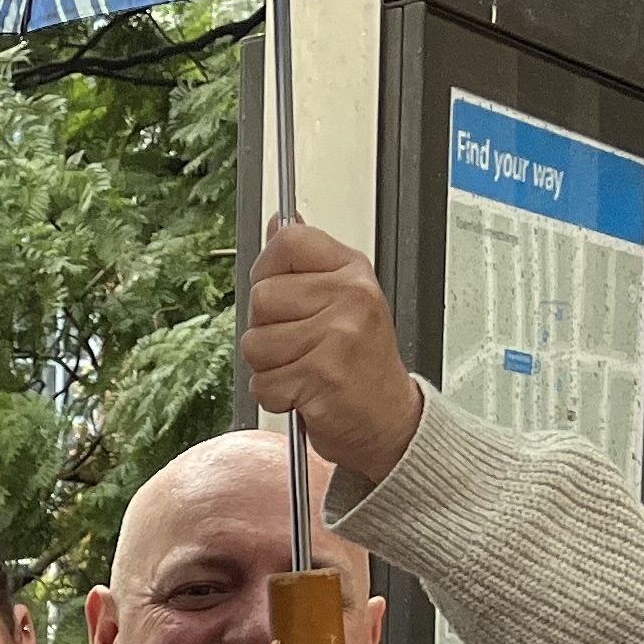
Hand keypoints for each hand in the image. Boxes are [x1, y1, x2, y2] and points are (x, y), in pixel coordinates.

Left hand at [239, 217, 424, 486]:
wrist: (389, 420)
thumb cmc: (360, 365)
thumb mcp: (343, 301)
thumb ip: (306, 264)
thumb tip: (278, 223)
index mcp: (352, 272)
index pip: (288, 242)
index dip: (269, 271)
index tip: (285, 297)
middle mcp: (349, 297)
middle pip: (261, 297)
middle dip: (267, 329)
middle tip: (301, 346)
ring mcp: (338, 335)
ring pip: (255, 344)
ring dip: (269, 368)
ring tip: (304, 371)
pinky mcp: (321, 374)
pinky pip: (263, 383)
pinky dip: (275, 397)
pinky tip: (305, 394)